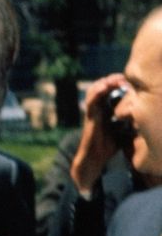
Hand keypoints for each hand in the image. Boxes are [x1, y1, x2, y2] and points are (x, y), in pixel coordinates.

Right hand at [70, 74, 126, 193]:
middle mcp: (98, 108)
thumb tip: (146, 114)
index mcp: (105, 109)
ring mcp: (93, 111)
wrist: (95, 158)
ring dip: (106, 82)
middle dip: (113, 79)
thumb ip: (129, 120)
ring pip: (95, 89)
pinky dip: (97, 91)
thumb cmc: (108, 146)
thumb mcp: (123, 130)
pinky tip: (106, 86)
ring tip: (116, 79)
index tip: (130, 81)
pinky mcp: (90, 116)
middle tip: (124, 78)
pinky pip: (91, 100)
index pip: (110, 90)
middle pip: (103, 86)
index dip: (118, 83)